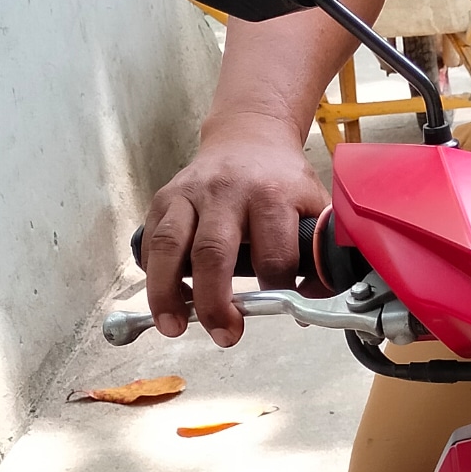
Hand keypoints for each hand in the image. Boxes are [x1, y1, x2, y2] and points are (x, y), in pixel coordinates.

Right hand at [141, 125, 323, 345]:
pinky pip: (151, 239)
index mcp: (271, 195)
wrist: (248, 136)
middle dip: (215, 302)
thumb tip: (312, 300)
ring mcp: (191, 194)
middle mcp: (227, 192)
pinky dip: (152, 273)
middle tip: (224, 335)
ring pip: (169, 245)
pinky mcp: (165, 197)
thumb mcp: (314, 205)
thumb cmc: (280, 179)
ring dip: (166, 291)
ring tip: (172, 326)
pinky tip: (163, 298)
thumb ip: (319, 251)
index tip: (281, 311)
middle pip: (214, 252)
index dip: (277, 290)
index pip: (274, 254)